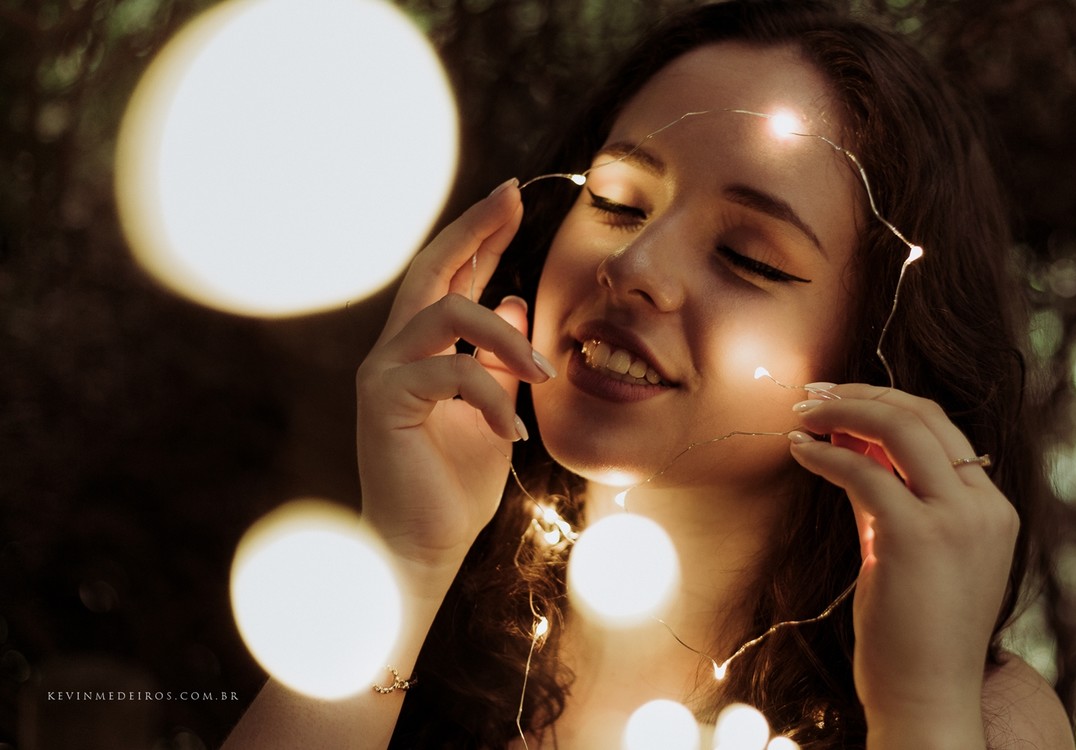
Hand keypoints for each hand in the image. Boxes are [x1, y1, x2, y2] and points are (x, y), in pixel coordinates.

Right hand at [356, 180, 552, 595]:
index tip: (512, 198)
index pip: (450, 279)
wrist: (421, 548)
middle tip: (513, 196)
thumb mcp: (493, 412)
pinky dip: (493, 396)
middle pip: (433, 269)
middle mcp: (394, 351)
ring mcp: (383, 372)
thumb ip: (501, 362)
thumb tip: (516, 304)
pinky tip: (512, 431)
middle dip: (476, 229)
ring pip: (449, 315)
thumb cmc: (455, 488)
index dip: (480, 236)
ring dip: (508, 338)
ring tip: (545, 372)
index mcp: (420, 351)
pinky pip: (452, 372)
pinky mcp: (384, 399)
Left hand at [788, 383, 1017, 746]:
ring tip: (800, 415)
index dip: (886, 404)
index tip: (840, 400)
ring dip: (841, 412)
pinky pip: (862, 471)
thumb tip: (849, 448)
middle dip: (862, 395)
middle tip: (812, 394)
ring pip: (898, 428)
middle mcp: (984, 507)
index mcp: (993, 509)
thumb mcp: (910, 551)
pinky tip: (798, 451)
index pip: (942, 429)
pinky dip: (824, 454)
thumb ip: (891, 498)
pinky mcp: (916, 537)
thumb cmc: (915, 635)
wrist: (927, 699)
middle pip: (923, 416)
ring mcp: (956, 520)